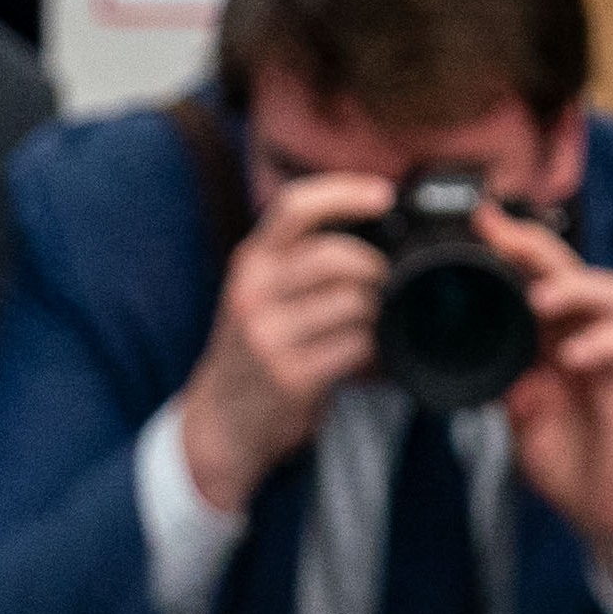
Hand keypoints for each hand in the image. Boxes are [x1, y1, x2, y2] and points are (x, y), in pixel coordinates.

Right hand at [174, 171, 393, 511]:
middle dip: (376, 266)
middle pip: (334, 256)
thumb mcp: (262, 290)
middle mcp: (254, 293)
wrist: (223, 420)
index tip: (384, 194)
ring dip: (377, 311)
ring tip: (372, 322)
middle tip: (389, 280)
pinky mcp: (292, 376)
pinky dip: (374, 346)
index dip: (344, 192)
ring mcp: (270, 337)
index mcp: (251, 261)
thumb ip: (300, 258)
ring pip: (352, 302)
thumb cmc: (258, 347)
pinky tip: (368, 352)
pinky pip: (357, 346)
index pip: (295, 207)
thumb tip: (379, 225)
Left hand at [485, 208, 612, 598]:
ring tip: (539, 299)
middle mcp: (587, 335)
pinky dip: (601, 344)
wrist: (604, 508)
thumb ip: (498, 377)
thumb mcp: (514, 411)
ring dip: (574, 288)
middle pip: (573, 268)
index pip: (538, 275)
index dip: (513, 245)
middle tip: (500, 235)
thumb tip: (463, 353)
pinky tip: (571, 358)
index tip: (479, 221)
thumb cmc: (566, 457)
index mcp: (555, 335)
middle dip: (536, 247)